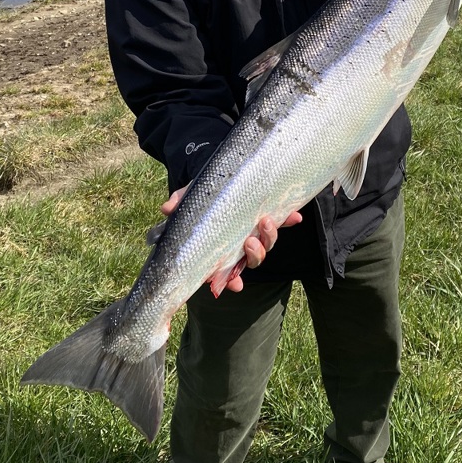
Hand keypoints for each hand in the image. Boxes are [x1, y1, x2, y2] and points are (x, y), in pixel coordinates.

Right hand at [161, 188, 302, 292]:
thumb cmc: (203, 196)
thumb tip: (165, 209)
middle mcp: (239, 245)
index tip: (234, 284)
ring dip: (269, 237)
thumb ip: (180, 203)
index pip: (225, 272)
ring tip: (266, 221)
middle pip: (252, 260)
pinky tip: (295, 217)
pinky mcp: (268, 217)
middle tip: (250, 241)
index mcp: (220, 248)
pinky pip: (282, 222)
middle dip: (254, 254)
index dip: (230, 281)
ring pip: (266, 245)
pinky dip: (289, 220)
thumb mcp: (190, 197)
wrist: (223, 177)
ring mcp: (255, 232)